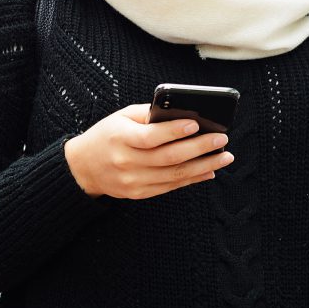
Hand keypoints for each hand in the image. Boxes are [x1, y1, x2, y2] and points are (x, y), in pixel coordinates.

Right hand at [64, 103, 233, 199]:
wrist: (83, 167)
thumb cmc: (107, 135)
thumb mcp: (121, 117)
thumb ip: (148, 114)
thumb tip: (182, 114)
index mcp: (120, 138)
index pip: (150, 136)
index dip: (174, 131)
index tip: (196, 124)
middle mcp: (126, 161)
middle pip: (168, 157)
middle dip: (199, 148)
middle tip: (221, 139)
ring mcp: (133, 180)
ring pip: (175, 174)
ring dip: (204, 165)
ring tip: (224, 156)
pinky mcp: (139, 193)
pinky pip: (171, 186)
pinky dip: (193, 178)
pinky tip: (209, 170)